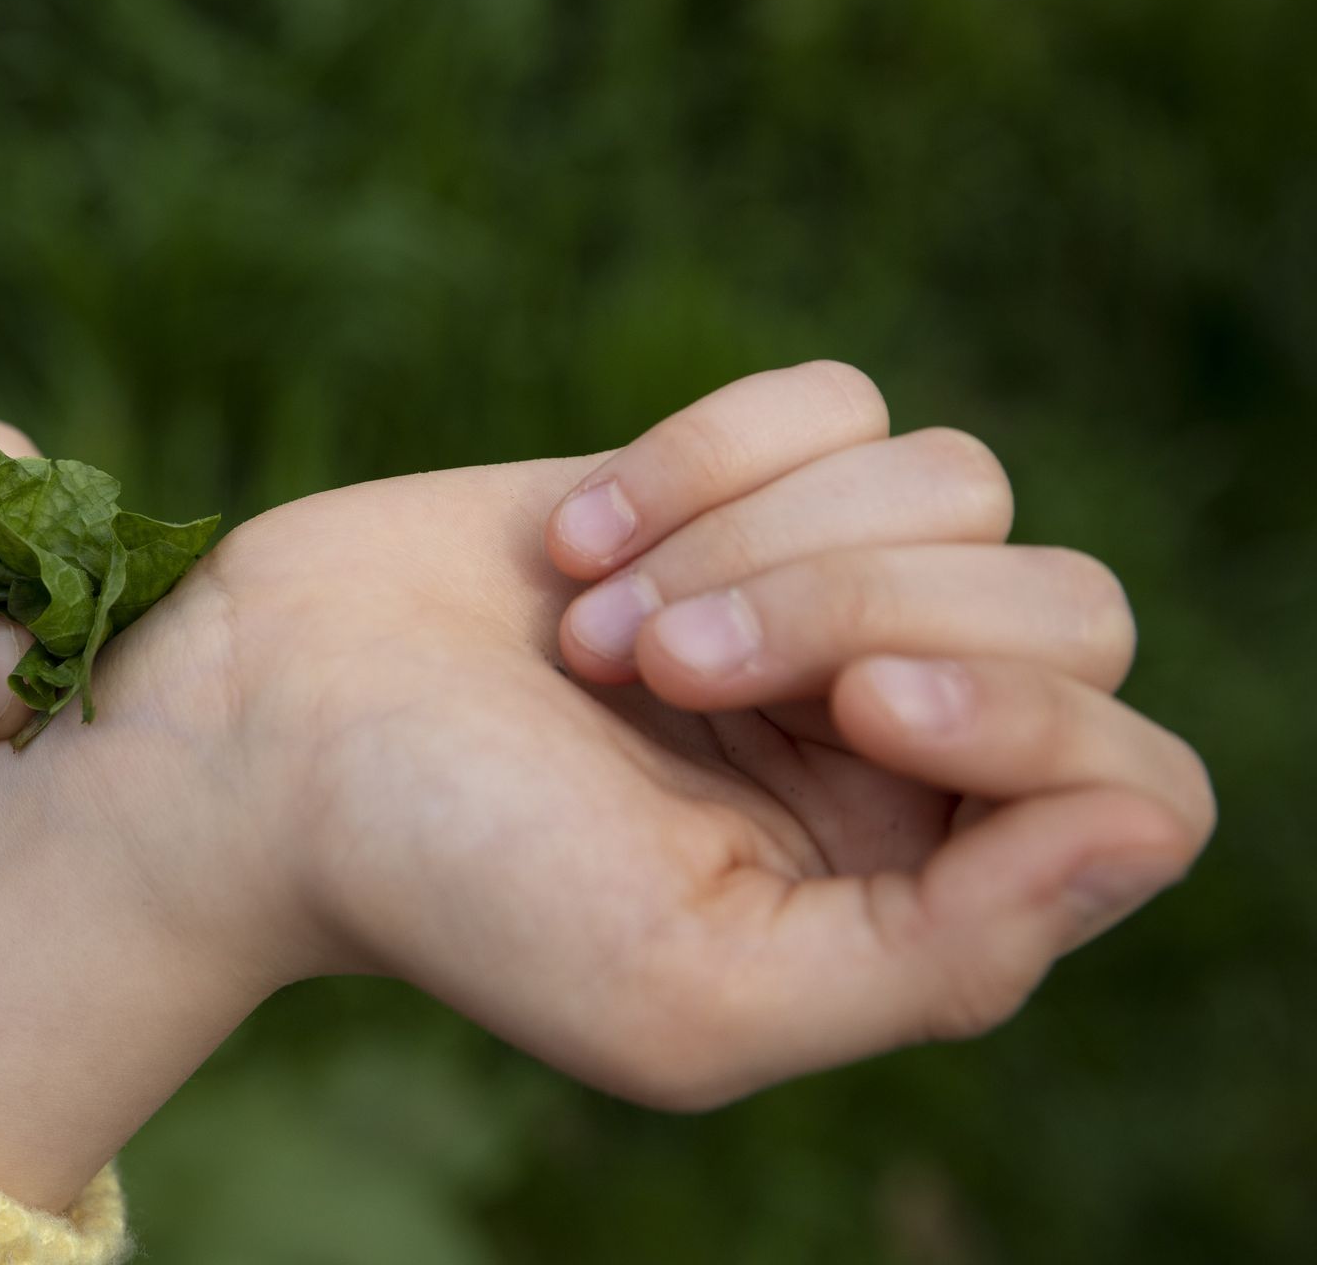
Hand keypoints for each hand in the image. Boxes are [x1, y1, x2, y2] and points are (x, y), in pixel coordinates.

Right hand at [0, 361, 1213, 1207]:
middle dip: (850, 609)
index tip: (850, 715)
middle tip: (655, 672)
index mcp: (911, 890)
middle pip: (1060, 603)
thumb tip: (1136, 821)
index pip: (1130, 782)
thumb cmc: (454, 882)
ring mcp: (816, 594)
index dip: (1025, 721)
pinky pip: (834, 402)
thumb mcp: (695, 993)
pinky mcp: (730, 477)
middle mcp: (891, 740)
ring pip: (955, 480)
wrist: (258, 737)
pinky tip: (575, 546)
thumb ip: (948, 951)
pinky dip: (704, 453)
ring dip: (751, 538)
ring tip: (597, 627)